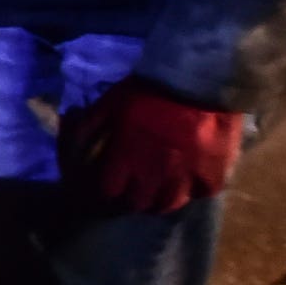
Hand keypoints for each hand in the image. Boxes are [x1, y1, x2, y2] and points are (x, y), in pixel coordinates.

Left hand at [59, 78, 244, 212]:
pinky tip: (194, 180)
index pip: (109, 191)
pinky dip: (197, 189)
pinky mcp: (213, 173)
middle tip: (137, 191)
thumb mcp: (110, 104)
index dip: (107, 190)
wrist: (195, 80)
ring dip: (163, 200)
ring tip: (163, 191)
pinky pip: (204, 193)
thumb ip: (90, 127)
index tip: (110, 186)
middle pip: (139, 204)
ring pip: (171, 204)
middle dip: (134, 200)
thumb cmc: (148, 90)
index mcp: (125, 159)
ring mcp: (185, 177)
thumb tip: (72, 144)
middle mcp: (152, 175)